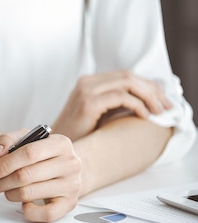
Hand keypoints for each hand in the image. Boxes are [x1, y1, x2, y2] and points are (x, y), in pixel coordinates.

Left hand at [0, 129, 81, 222]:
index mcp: (60, 144)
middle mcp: (70, 164)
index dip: (6, 163)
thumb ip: (8, 141)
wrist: (68, 168)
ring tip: (6, 190)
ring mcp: (71, 185)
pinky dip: (29, 211)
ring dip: (10, 194)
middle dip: (3, 181)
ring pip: (30, 194)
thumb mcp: (28, 139)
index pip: (29, 153)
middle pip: (26, 175)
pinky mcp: (69, 204)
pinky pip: (45, 214)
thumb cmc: (45, 155)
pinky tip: (25, 203)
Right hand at [53, 71, 170, 139]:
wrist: (55, 147)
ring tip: (159, 111)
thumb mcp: (99, 114)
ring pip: (128, 82)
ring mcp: (86, 90)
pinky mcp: (88, 102)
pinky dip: (138, 105)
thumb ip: (116, 103)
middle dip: (153, 90)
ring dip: (149, 96)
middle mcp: (87, 82)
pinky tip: (144, 116)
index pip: (126, 75)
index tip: (163, 100)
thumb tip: (147, 101)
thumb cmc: (77, 135)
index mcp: (89, 82)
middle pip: (129, 76)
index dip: (148, 85)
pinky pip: (121, 97)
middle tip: (167, 106)